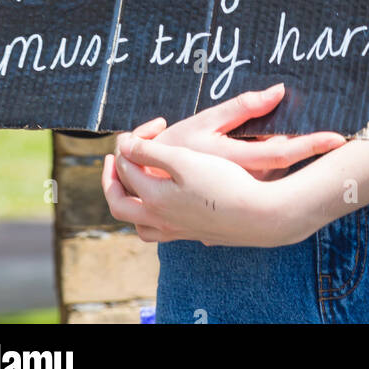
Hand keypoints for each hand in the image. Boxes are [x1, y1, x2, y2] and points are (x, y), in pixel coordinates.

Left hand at [102, 134, 295, 246]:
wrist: (257, 216)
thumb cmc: (222, 184)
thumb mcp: (184, 159)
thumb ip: (150, 152)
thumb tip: (124, 146)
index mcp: (153, 200)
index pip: (126, 171)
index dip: (125, 149)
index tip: (129, 134)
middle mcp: (160, 221)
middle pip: (120, 205)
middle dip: (111, 182)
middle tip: (113, 162)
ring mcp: (176, 231)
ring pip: (140, 225)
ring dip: (131, 205)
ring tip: (134, 188)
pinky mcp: (194, 234)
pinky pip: (161, 232)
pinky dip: (153, 218)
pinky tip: (166, 208)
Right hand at [147, 83, 345, 180]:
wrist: (147, 180)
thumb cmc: (175, 145)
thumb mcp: (205, 122)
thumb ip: (243, 106)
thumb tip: (279, 90)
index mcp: (238, 159)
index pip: (285, 150)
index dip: (313, 143)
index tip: (339, 137)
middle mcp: (245, 180)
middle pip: (290, 166)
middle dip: (314, 151)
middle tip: (339, 136)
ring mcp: (241, 192)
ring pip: (280, 176)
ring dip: (300, 161)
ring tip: (323, 144)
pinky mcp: (236, 196)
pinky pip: (265, 183)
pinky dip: (280, 171)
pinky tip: (288, 160)